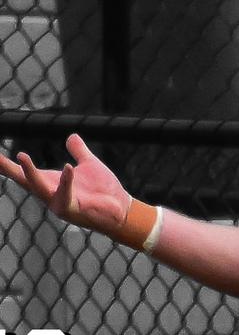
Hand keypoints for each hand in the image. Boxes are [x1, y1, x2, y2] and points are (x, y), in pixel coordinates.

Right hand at [0, 134, 130, 234]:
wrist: (120, 208)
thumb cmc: (102, 190)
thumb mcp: (89, 165)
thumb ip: (79, 151)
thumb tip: (71, 136)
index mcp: (50, 182)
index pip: (24, 172)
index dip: (7, 164)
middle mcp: (49, 194)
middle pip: (23, 180)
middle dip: (8, 169)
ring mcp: (59, 203)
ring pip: (39, 187)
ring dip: (29, 173)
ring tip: (21, 156)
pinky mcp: (72, 210)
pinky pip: (65, 194)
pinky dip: (65, 181)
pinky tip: (67, 167)